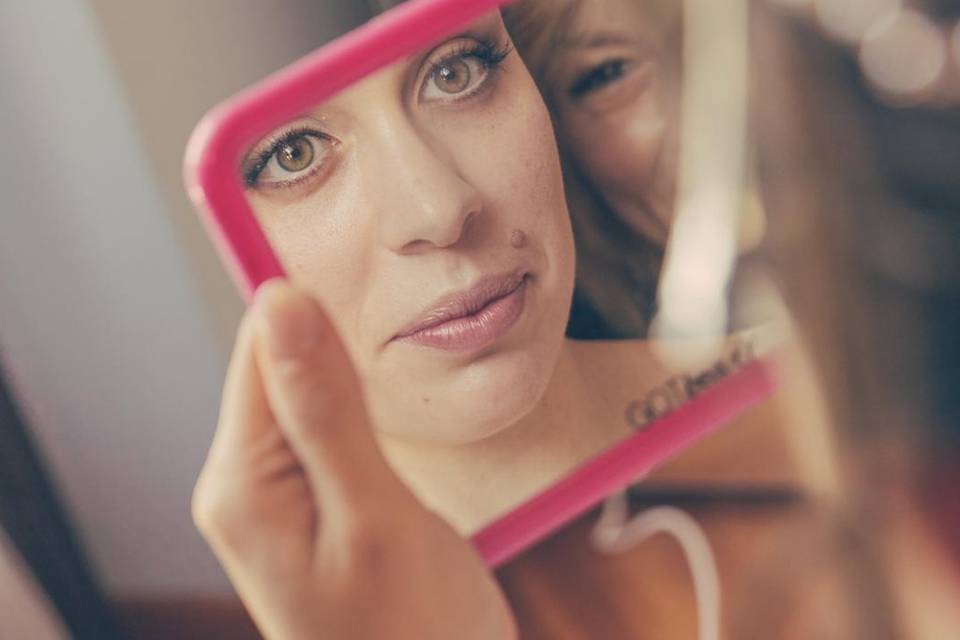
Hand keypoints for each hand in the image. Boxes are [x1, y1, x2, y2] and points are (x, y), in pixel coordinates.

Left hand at [192, 280, 515, 639]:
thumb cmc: (411, 626)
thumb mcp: (372, 514)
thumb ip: (323, 409)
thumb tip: (280, 301)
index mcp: (242, 483)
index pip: (260, 351)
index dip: (314, 310)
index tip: (375, 283)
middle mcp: (242, 484)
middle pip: (279, 367)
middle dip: (338, 345)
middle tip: (405, 340)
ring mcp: (274, 496)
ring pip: (305, 392)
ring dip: (353, 376)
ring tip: (401, 379)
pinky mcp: (308, 502)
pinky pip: (321, 426)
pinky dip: (357, 407)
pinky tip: (388, 413)